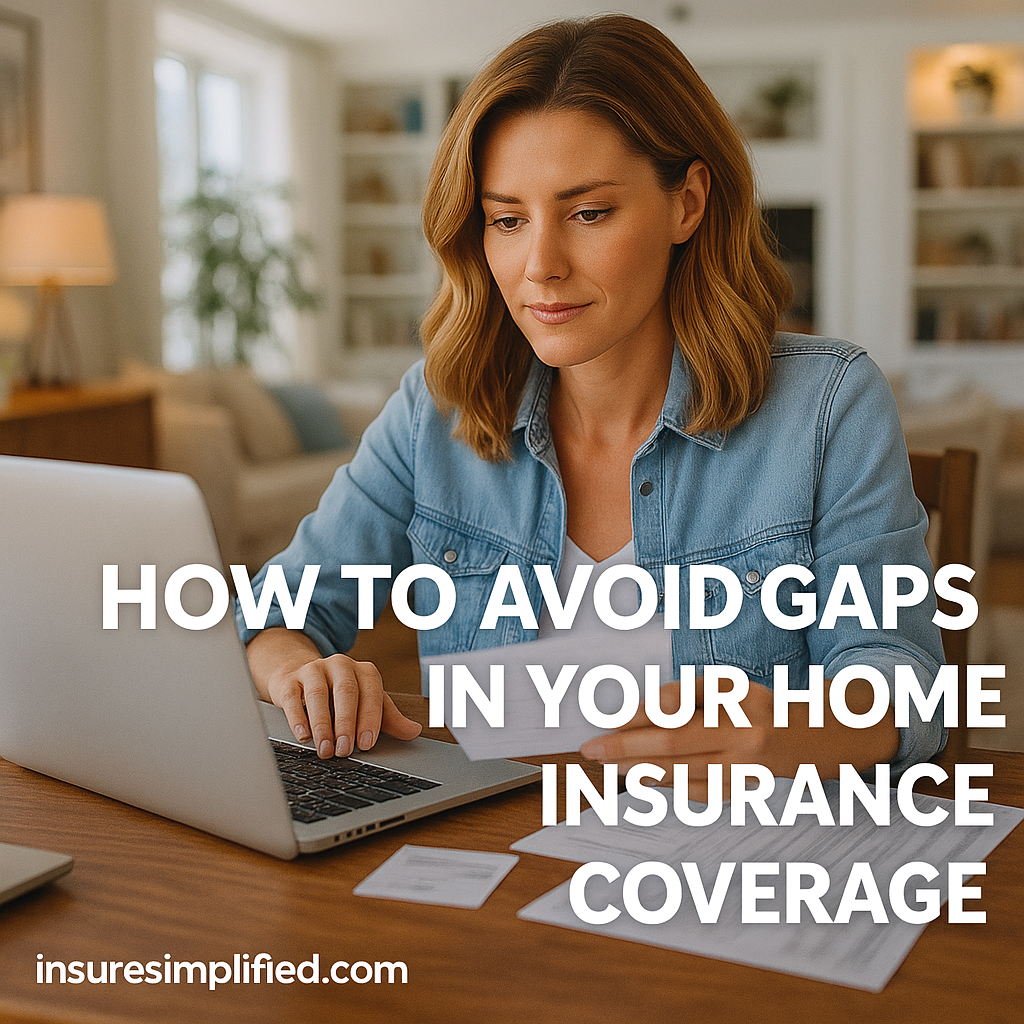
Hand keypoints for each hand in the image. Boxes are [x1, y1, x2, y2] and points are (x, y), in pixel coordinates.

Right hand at [246, 628, 421, 758]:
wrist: (300, 675)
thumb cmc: (339, 696)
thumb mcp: (367, 704)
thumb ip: (389, 719)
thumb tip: (414, 731)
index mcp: (364, 671)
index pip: (371, 692)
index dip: (370, 719)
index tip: (366, 744)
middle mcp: (340, 665)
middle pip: (346, 692)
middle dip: (346, 724)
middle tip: (345, 751)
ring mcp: (313, 670)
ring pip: (318, 695)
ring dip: (322, 726)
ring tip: (325, 750)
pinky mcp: (289, 680)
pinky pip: (293, 698)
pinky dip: (298, 718)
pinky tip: (303, 736)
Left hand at [579, 678, 773, 801]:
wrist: (810, 735)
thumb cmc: (754, 706)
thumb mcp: (723, 685)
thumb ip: (683, 695)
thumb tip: (641, 714)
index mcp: (734, 694)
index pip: (676, 705)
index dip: (639, 715)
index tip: (612, 722)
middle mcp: (742, 729)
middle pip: (673, 742)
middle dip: (627, 747)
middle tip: (593, 750)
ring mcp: (745, 763)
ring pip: (682, 771)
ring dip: (640, 769)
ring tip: (611, 765)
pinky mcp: (744, 788)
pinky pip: (698, 790)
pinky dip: (668, 785)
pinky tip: (644, 778)